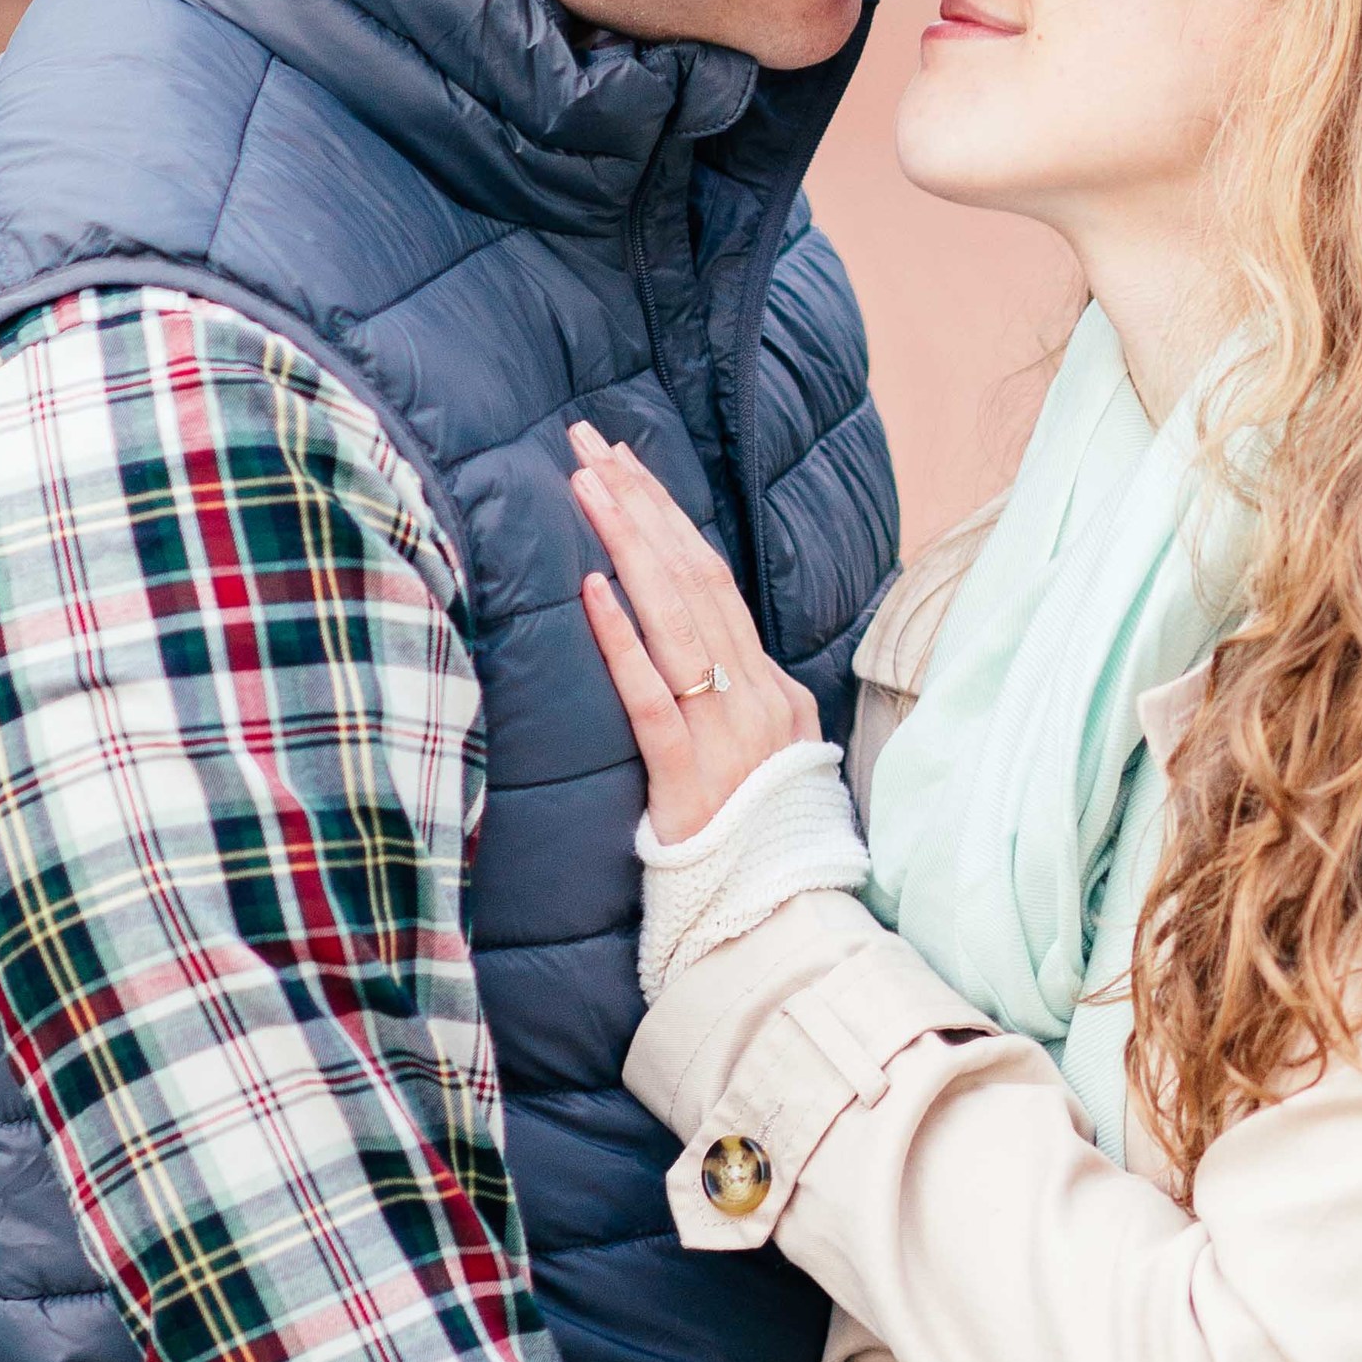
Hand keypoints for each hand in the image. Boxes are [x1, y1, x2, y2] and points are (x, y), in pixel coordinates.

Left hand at [569, 428, 820, 842]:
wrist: (777, 917)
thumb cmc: (757, 840)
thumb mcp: (763, 753)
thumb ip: (732, 697)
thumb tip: (694, 645)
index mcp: (772, 686)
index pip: (715, 578)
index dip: (667, 515)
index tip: (624, 462)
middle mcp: (756, 696)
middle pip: (695, 577)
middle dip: (641, 502)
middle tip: (590, 444)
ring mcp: (726, 733)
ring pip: (676, 618)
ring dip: (628, 543)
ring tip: (584, 486)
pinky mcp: (688, 775)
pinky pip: (652, 695)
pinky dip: (622, 637)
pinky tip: (592, 588)